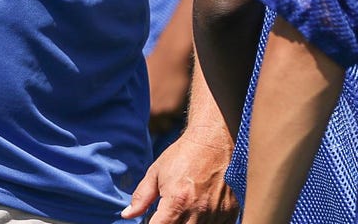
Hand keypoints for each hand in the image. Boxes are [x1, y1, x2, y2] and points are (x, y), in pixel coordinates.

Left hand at [121, 126, 238, 222]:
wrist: (214, 140)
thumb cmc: (183, 155)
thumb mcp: (156, 172)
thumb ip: (141, 197)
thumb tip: (127, 215)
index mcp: (177, 202)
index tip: (153, 221)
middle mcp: (198, 211)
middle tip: (167, 215)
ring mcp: (216, 214)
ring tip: (183, 212)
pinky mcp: (230, 213)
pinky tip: (198, 214)